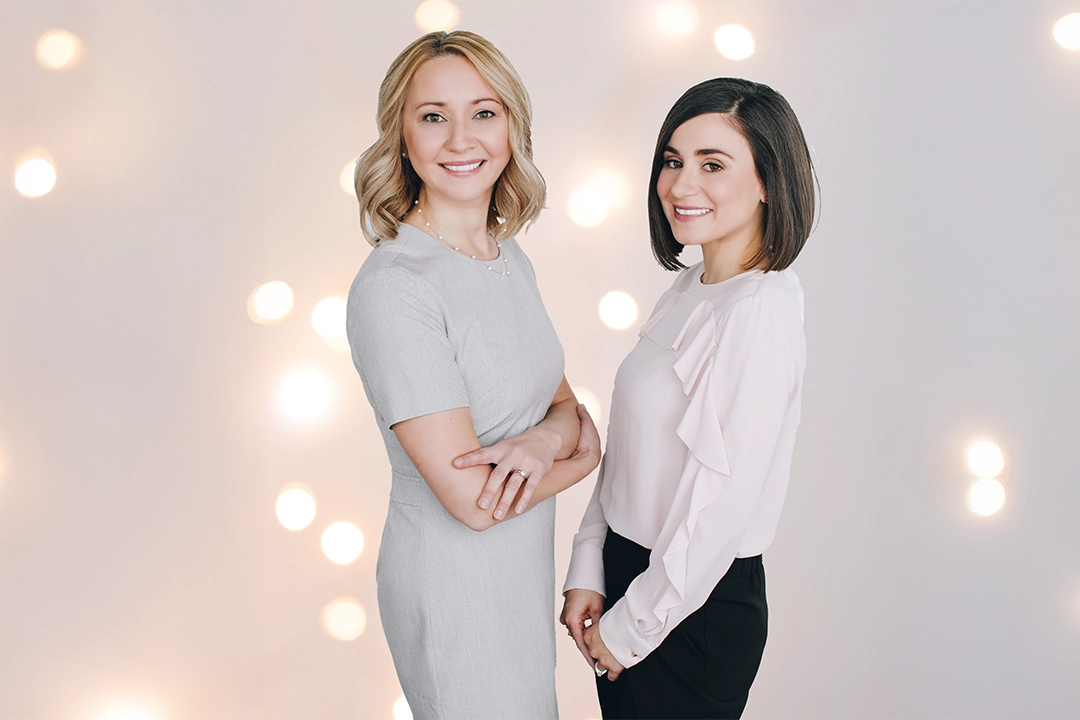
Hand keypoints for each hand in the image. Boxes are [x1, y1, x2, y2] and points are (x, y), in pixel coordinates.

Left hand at [454, 404, 599, 519]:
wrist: (545, 438)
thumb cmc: (516, 447)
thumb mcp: (502, 447)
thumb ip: (487, 458)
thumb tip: (460, 468)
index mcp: (500, 449)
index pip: (481, 454)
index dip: (468, 459)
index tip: (455, 464)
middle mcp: (512, 455)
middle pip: (498, 474)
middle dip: (489, 491)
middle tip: (480, 506)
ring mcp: (526, 462)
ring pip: (514, 484)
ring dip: (505, 501)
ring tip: (497, 516)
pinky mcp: (539, 469)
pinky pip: (531, 487)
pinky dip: (523, 499)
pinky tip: (517, 510)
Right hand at [560, 588, 604, 665]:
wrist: (583, 577)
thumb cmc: (589, 590)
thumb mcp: (597, 609)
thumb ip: (596, 627)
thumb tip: (601, 640)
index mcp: (572, 620)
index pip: (580, 643)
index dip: (587, 656)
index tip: (593, 665)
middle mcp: (566, 620)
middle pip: (578, 640)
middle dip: (588, 650)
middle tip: (598, 661)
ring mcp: (566, 617)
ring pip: (577, 634)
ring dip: (586, 641)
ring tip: (597, 650)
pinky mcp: (568, 614)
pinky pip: (575, 627)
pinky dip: (583, 633)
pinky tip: (591, 637)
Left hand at [584, 622, 624, 680]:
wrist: (630, 627)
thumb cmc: (619, 620)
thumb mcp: (604, 621)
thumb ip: (599, 629)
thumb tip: (601, 631)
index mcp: (588, 636)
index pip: (586, 643)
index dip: (594, 643)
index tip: (598, 643)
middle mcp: (592, 649)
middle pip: (593, 655)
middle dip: (601, 653)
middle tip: (609, 649)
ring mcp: (602, 659)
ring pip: (601, 666)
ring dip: (607, 663)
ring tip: (615, 658)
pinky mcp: (613, 668)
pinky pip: (611, 676)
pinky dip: (614, 673)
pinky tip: (617, 669)